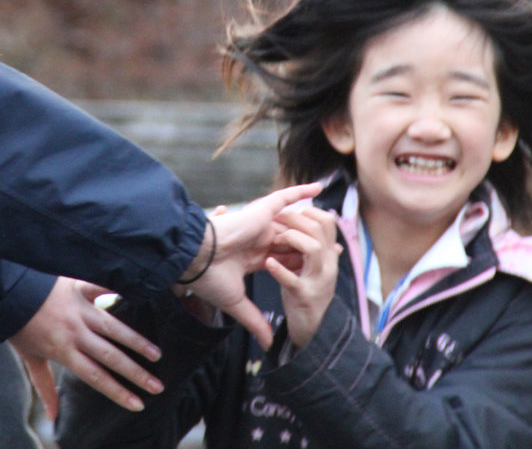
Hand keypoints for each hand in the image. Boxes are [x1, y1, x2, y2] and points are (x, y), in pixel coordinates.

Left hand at [9, 277, 163, 419]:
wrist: (6, 290)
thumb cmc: (18, 326)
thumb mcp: (29, 358)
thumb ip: (45, 385)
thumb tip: (53, 416)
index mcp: (64, 351)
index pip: (96, 376)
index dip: (118, 392)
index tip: (138, 404)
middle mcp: (76, 332)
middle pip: (111, 356)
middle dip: (136, 373)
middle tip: (158, 385)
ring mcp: (80, 308)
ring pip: (114, 326)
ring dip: (137, 341)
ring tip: (156, 353)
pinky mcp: (79, 286)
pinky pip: (103, 288)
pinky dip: (121, 290)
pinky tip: (142, 294)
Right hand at [183, 182, 321, 348]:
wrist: (196, 258)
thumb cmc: (209, 279)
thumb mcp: (236, 303)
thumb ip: (255, 320)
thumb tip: (268, 343)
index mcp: (250, 257)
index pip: (280, 259)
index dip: (298, 263)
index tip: (315, 267)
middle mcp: (256, 239)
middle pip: (290, 241)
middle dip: (311, 244)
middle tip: (334, 248)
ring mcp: (259, 224)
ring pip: (291, 222)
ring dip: (311, 223)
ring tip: (333, 222)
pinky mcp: (260, 211)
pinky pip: (285, 198)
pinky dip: (300, 192)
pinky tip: (317, 188)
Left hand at [265, 207, 340, 348]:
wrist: (313, 329)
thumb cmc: (307, 291)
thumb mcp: (314, 267)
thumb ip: (316, 247)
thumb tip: (320, 224)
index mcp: (328, 255)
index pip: (328, 221)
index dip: (308, 211)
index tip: (289, 211)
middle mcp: (328, 264)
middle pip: (319, 229)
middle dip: (295, 219)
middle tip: (276, 221)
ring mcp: (318, 280)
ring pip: (313, 248)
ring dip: (292, 238)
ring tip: (275, 241)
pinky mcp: (304, 296)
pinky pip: (293, 280)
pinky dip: (280, 270)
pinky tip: (268, 263)